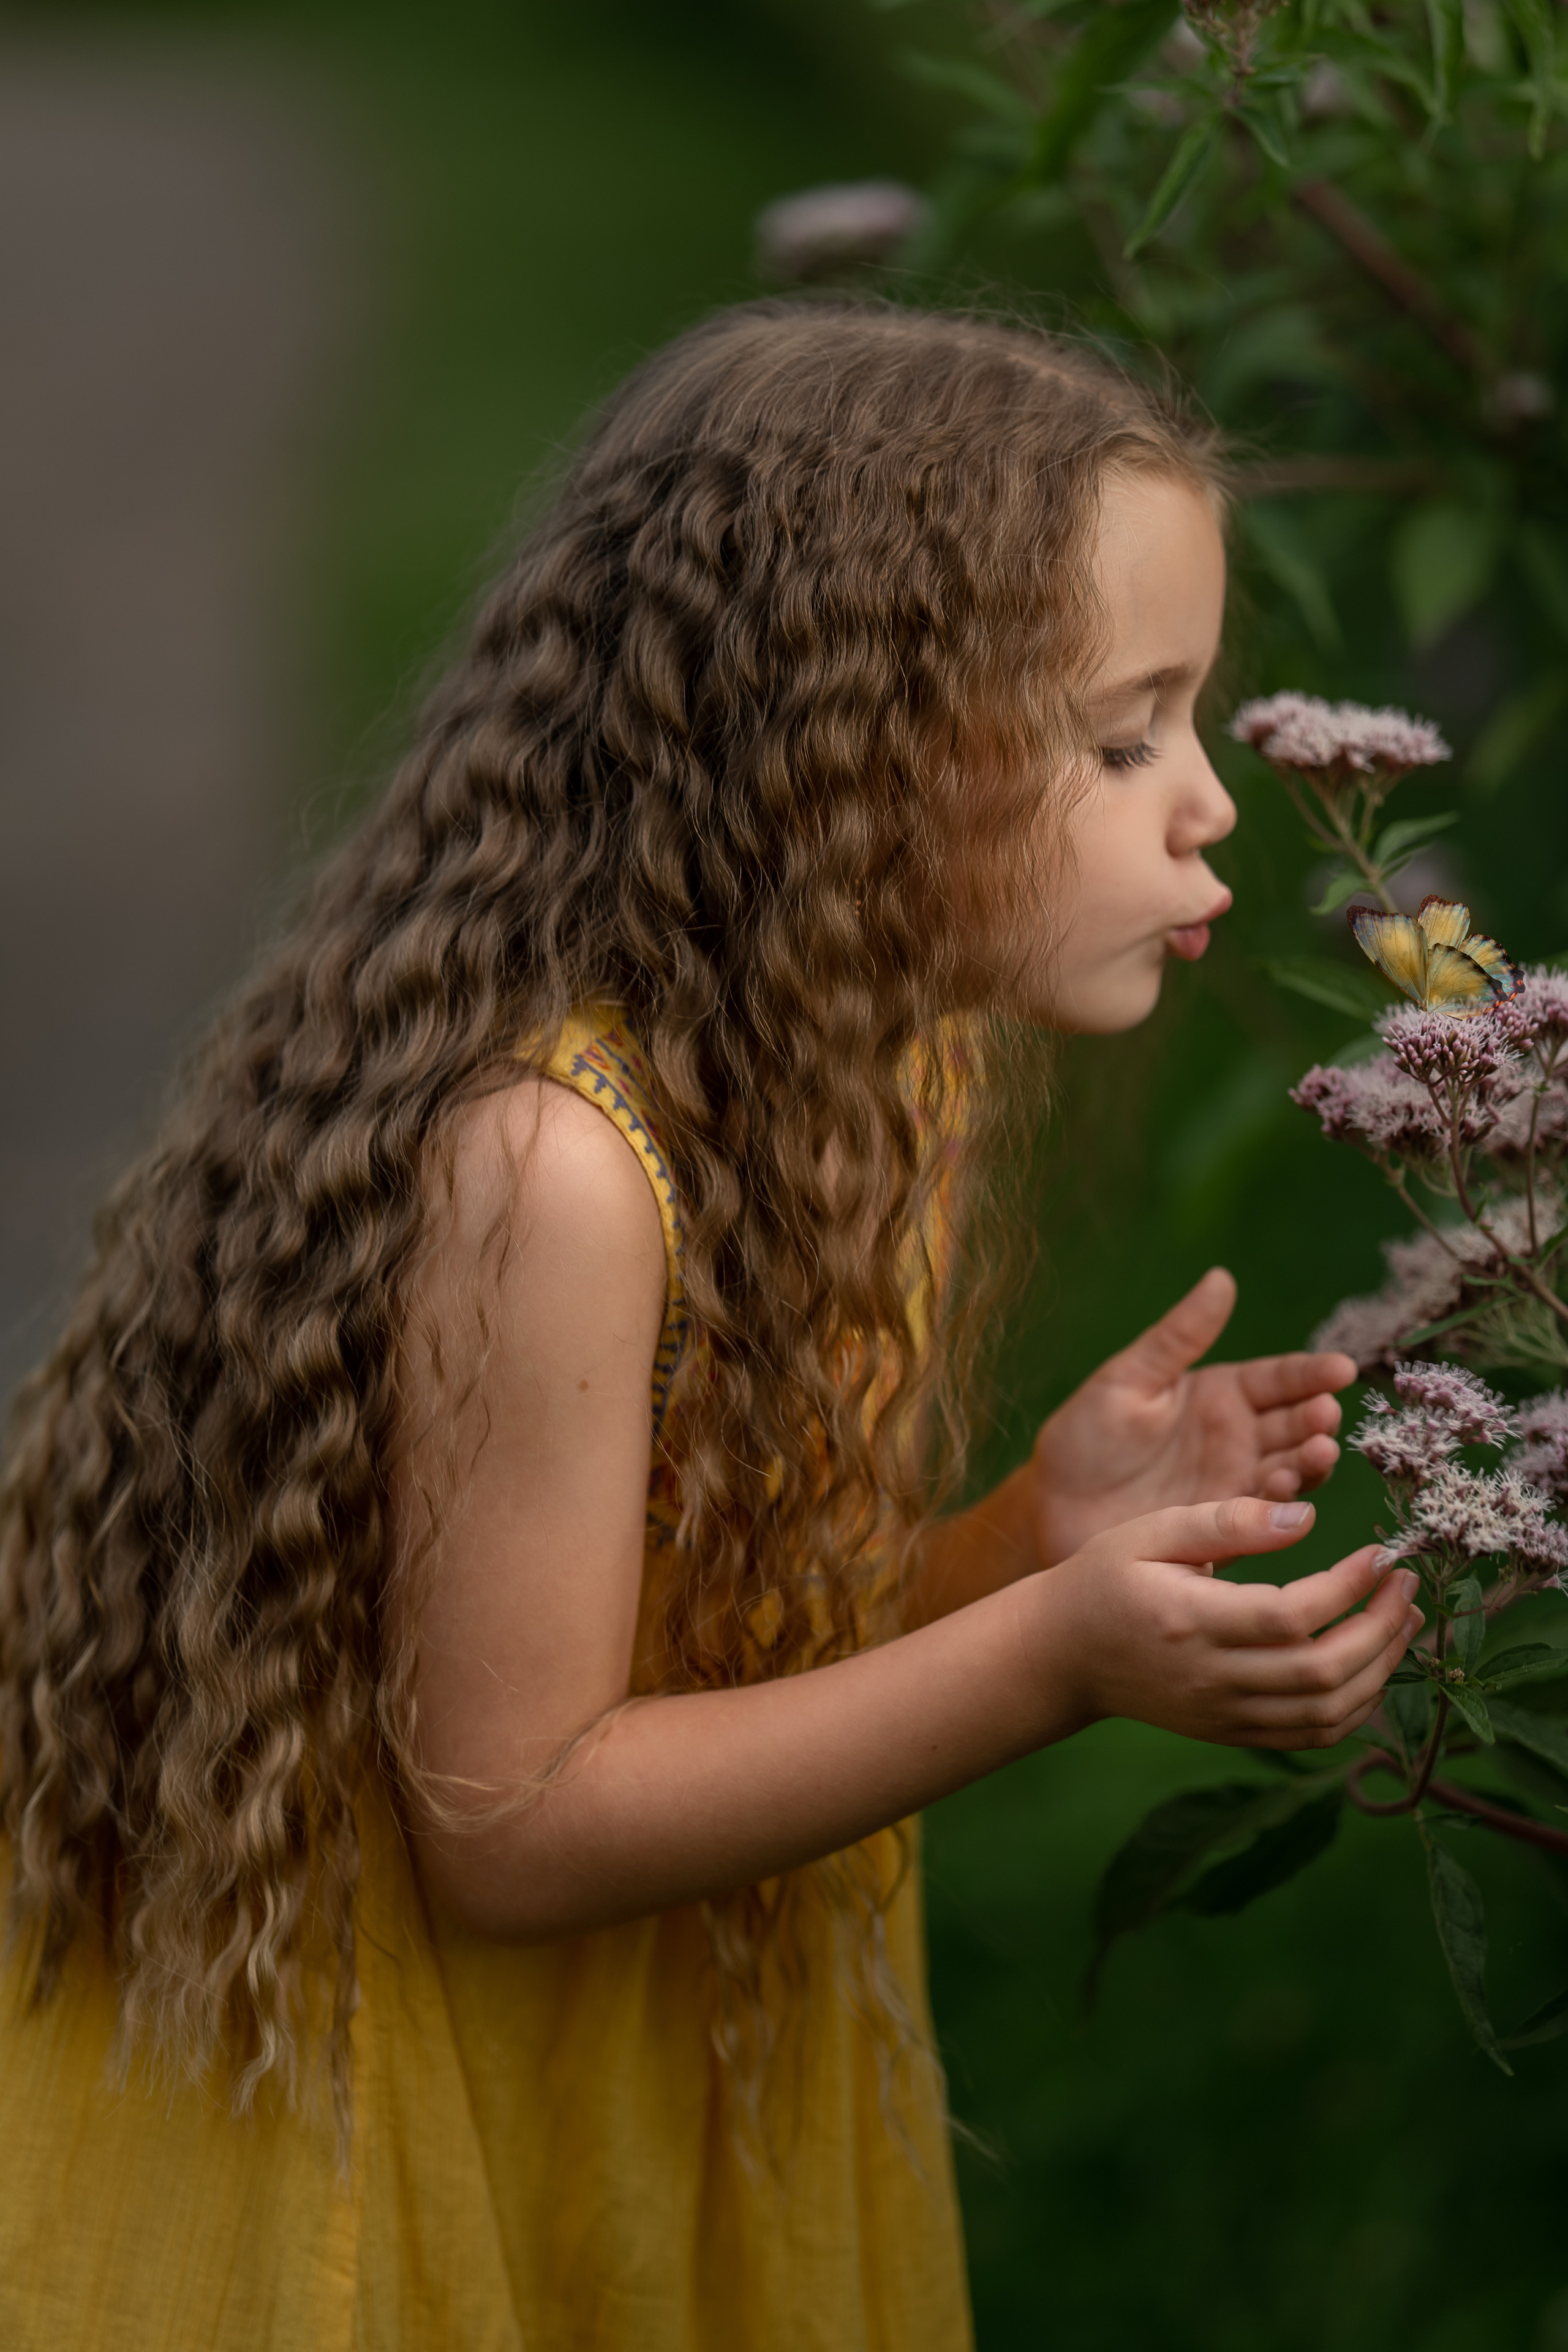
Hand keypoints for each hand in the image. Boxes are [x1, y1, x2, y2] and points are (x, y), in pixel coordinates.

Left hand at [1030, 1267, 1356, 1566]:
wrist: (1052, 1509)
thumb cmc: (1084, 1438)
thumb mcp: (1126, 1380)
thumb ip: (1177, 1337)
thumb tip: (1221, 1278)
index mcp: (1219, 1395)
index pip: (1279, 1378)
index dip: (1311, 1373)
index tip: (1341, 1368)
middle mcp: (1238, 1438)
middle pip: (1294, 1424)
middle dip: (1316, 1418)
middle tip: (1325, 1414)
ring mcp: (1236, 1484)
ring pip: (1290, 1469)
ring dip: (1309, 1462)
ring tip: (1316, 1452)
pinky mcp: (1226, 1528)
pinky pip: (1264, 1516)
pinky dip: (1280, 1506)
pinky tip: (1283, 1492)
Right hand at [1030, 1495, 1422, 1749]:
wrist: (1063, 1655)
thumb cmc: (1105, 1579)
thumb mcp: (1151, 1530)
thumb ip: (1226, 1520)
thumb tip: (1305, 1517)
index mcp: (1188, 1621)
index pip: (1290, 1616)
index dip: (1348, 1588)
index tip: (1380, 1552)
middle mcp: (1210, 1679)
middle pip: (1320, 1672)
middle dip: (1381, 1629)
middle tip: (1406, 1585)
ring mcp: (1223, 1714)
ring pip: (1326, 1712)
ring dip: (1380, 1669)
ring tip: (1404, 1620)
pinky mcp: (1231, 1732)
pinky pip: (1310, 1735)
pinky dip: (1356, 1707)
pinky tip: (1373, 1664)